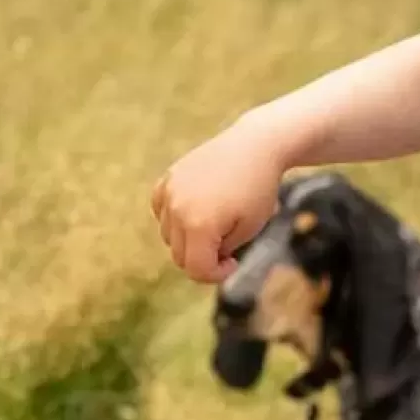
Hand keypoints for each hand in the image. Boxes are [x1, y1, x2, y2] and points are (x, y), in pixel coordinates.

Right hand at [151, 117, 284, 282]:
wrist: (256, 145)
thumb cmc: (258, 188)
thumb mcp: (247, 229)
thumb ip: (220, 251)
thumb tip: (200, 259)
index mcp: (199, 225)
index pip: (196, 269)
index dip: (215, 275)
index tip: (233, 263)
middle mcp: (177, 209)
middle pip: (179, 255)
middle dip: (202, 258)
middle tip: (227, 247)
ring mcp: (170, 191)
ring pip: (168, 235)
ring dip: (188, 239)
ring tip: (216, 224)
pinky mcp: (168, 178)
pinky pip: (161, 211)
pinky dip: (173, 218)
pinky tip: (195, 211)